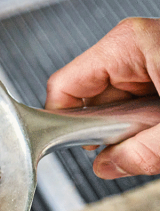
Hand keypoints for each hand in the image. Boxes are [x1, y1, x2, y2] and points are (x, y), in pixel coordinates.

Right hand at [46, 17, 159, 178]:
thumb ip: (144, 150)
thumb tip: (107, 166)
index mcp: (127, 44)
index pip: (64, 86)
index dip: (61, 122)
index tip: (74, 149)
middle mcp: (132, 46)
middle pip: (90, 99)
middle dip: (107, 132)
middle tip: (135, 149)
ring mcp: (146, 57)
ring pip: (116, 105)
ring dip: (132, 130)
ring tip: (157, 138)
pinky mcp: (158, 69)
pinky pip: (137, 102)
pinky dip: (146, 123)